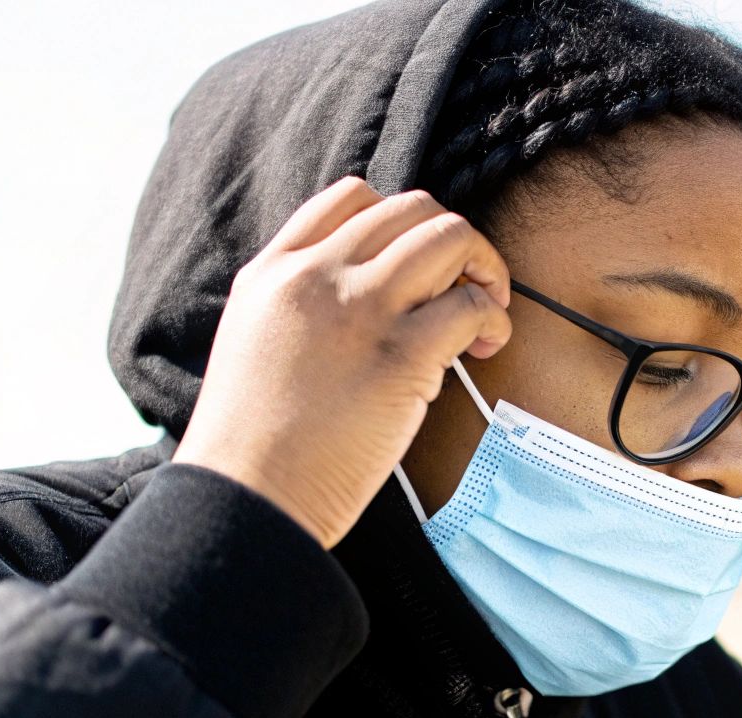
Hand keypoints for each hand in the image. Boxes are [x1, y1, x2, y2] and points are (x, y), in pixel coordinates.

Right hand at [172, 175, 512, 547]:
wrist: (246, 497)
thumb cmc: (253, 443)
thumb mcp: (253, 341)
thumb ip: (300, 304)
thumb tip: (369, 291)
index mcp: (276, 271)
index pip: (353, 196)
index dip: (402, 221)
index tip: (417, 266)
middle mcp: (318, 276)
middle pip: (414, 208)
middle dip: (454, 242)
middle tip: (465, 289)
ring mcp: (361, 311)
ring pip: (451, 238)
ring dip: (484, 268)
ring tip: (485, 313)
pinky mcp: (401, 357)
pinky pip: (472, 305)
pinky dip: (495, 319)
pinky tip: (486, 348)